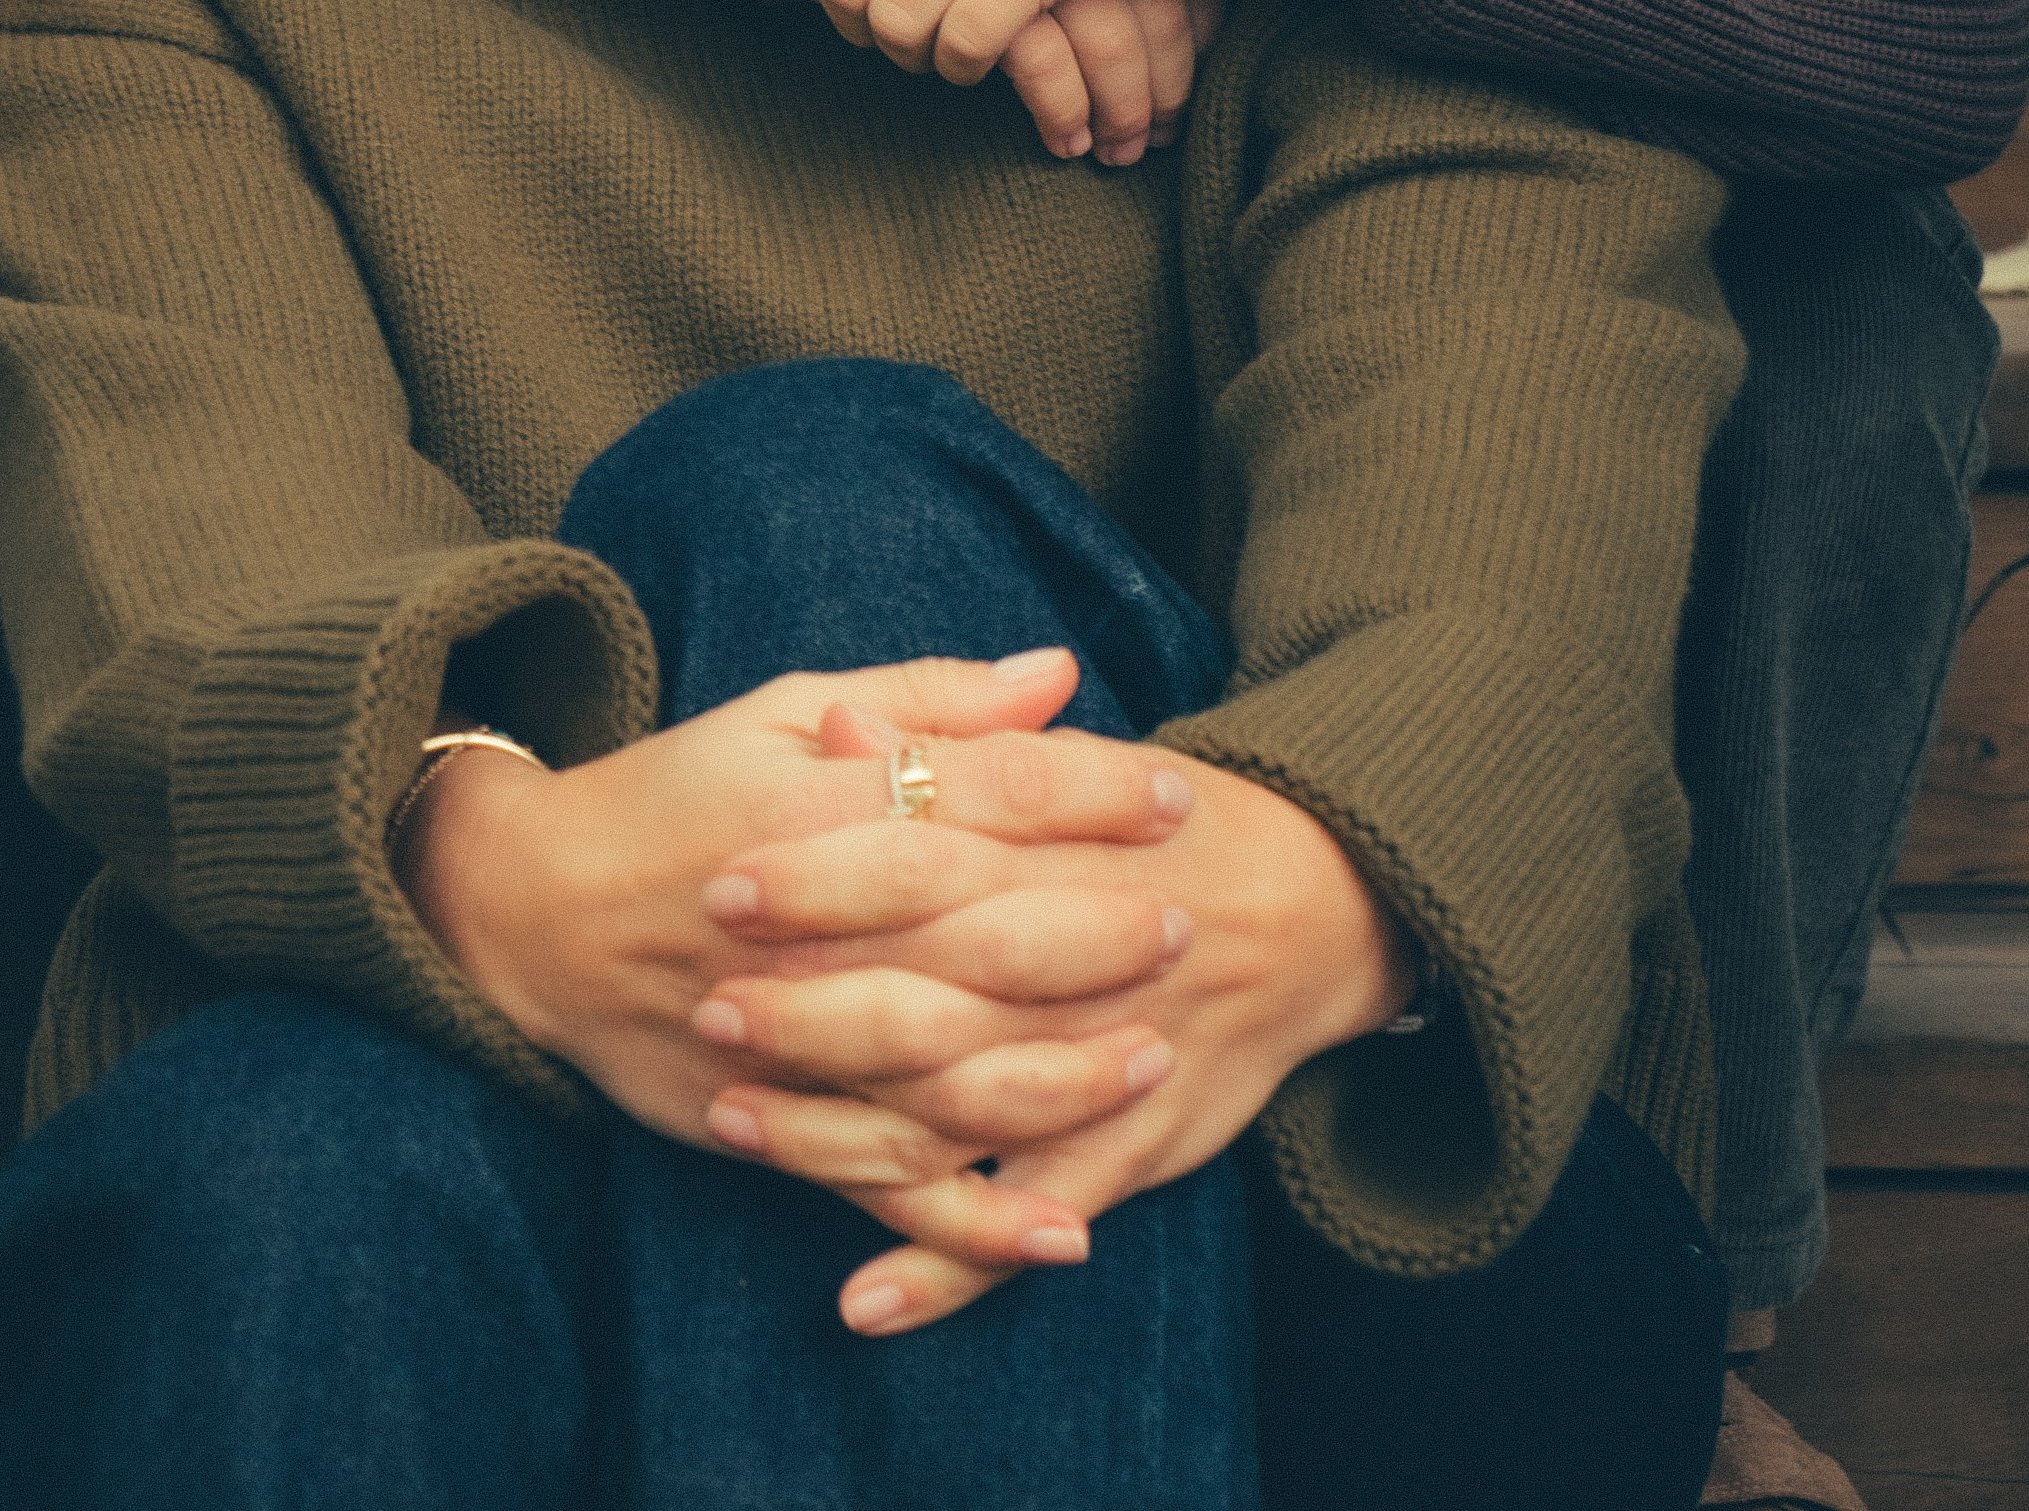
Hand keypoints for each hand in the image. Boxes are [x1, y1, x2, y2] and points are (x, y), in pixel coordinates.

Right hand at [394, 651, 1199, 1274]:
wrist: (534, 907)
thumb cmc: (681, 788)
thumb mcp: (788, 704)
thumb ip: (931, 696)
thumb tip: (1061, 673)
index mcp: (821, 802)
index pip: (986, 793)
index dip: (1091, 794)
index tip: (1178, 795)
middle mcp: (814, 926)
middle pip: (983, 933)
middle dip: (1098, 932)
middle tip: (1187, 920)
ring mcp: (791, 1035)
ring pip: (949, 1072)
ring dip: (1063, 1076)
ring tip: (1155, 1059)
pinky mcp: (770, 1122)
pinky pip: (884, 1183)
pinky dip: (975, 1219)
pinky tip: (1064, 1229)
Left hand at [691, 742, 1416, 1333]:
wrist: (1318, 898)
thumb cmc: (1161, 822)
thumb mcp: (1064, 762)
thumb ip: (954, 740)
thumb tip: (846, 729)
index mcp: (1060, 846)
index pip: (928, 848)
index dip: (823, 869)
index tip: (725, 878)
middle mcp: (1083, 957)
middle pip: (936, 984)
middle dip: (815, 1002)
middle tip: (710, 1002)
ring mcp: (1107, 1064)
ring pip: (964, 1110)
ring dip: (845, 1128)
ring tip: (733, 1119)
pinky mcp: (1131, 1150)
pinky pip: (1029, 1217)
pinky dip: (949, 1265)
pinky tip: (861, 1300)